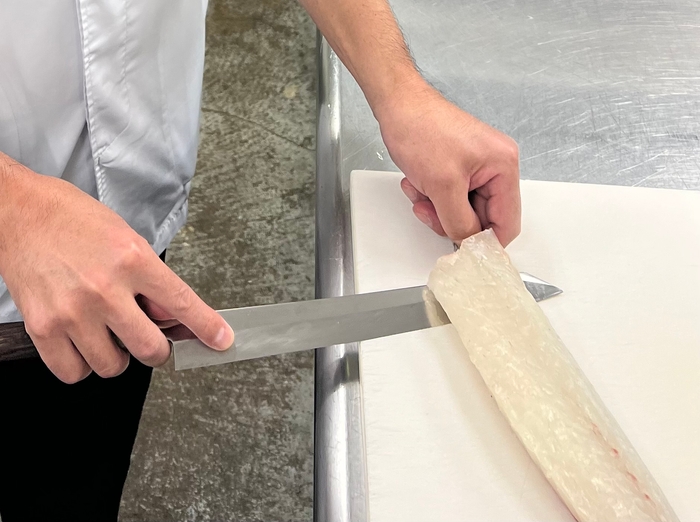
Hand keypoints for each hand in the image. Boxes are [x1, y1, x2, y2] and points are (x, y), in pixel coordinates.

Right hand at [0, 159, 233, 382]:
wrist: (18, 212)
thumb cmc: (74, 220)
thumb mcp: (127, 238)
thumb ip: (151, 280)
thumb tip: (173, 318)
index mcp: (133, 260)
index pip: (183, 304)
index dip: (208, 328)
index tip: (221, 340)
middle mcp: (106, 289)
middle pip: (151, 349)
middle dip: (156, 348)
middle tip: (146, 337)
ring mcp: (74, 312)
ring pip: (114, 366)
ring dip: (117, 356)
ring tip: (107, 334)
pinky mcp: (43, 327)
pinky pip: (74, 372)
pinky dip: (83, 365)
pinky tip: (83, 343)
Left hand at [375, 79, 520, 245]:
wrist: (397, 105)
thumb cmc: (421, 131)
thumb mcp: (442, 186)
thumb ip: (460, 222)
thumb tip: (470, 245)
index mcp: (504, 167)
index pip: (507, 222)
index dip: (486, 242)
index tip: (464, 252)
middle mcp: (496, 166)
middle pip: (482, 218)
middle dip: (451, 219)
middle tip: (428, 211)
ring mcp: (477, 167)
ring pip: (462, 210)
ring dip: (437, 209)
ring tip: (419, 191)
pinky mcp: (458, 167)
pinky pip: (450, 197)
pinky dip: (431, 197)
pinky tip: (416, 183)